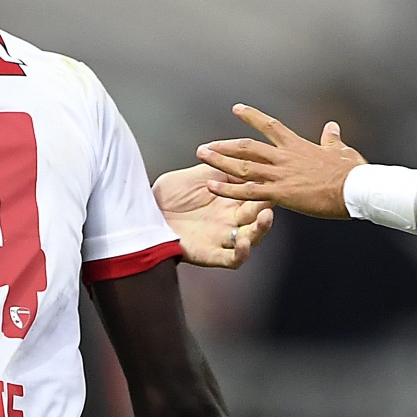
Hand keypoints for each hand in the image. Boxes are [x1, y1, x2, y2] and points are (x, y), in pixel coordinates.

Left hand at [154, 165, 274, 268]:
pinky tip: (244, 243)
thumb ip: (222, 167)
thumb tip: (244, 157)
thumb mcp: (200, 173)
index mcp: (230, 200)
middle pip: (257, 216)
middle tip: (269, 196)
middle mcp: (231, 220)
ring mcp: (222, 238)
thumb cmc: (170, 194)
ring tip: (265, 217)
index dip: (263, 186)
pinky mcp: (211, 254)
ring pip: (252, 238)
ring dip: (261, 229)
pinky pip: (232, 259)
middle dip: (266, 206)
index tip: (270, 175)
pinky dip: (241, 253)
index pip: (254, 193)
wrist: (145, 210)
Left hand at [197, 106, 365, 219]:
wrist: (356, 188)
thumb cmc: (351, 172)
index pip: (270, 126)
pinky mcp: (280, 193)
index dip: (252, 117)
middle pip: (247, 147)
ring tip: (202, 157)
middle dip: (225, 145)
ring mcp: (280, 174)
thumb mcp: (342, 151)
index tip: (237, 109)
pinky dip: (228, 188)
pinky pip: (247, 191)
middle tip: (206, 146)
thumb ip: (332, 140)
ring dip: (220, 161)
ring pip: (242, 165)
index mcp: (298, 146)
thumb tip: (332, 127)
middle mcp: (284, 157)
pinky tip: (212, 186)